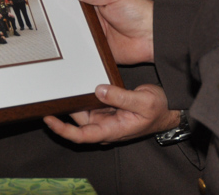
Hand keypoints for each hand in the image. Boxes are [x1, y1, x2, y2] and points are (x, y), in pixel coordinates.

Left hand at [44, 84, 177, 144]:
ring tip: (64, 83)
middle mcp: (106, 127)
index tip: (48, 119)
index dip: (62, 129)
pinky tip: (80, 83)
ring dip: (77, 99)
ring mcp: (107, 118)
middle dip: (66, 107)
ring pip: (85, 110)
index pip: (81, 135)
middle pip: (78, 120)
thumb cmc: (159, 109)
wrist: (169, 109)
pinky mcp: (109, 108)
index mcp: (112, 130)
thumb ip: (120, 97)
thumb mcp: (143, 102)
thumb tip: (98, 90)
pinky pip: (93, 103)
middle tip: (53, 90)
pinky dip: (86, 95)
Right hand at [67, 0, 153, 63]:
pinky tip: (71, 45)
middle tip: (54, 16)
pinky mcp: (97, 47)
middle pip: (72, 15)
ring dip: (70, 31)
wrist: (152, 38)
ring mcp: (95, 31)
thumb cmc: (139, 12)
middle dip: (63, 15)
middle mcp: (94, 15)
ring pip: (74, 31)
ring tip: (60, 31)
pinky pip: (83, 47)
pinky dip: (77, 46)